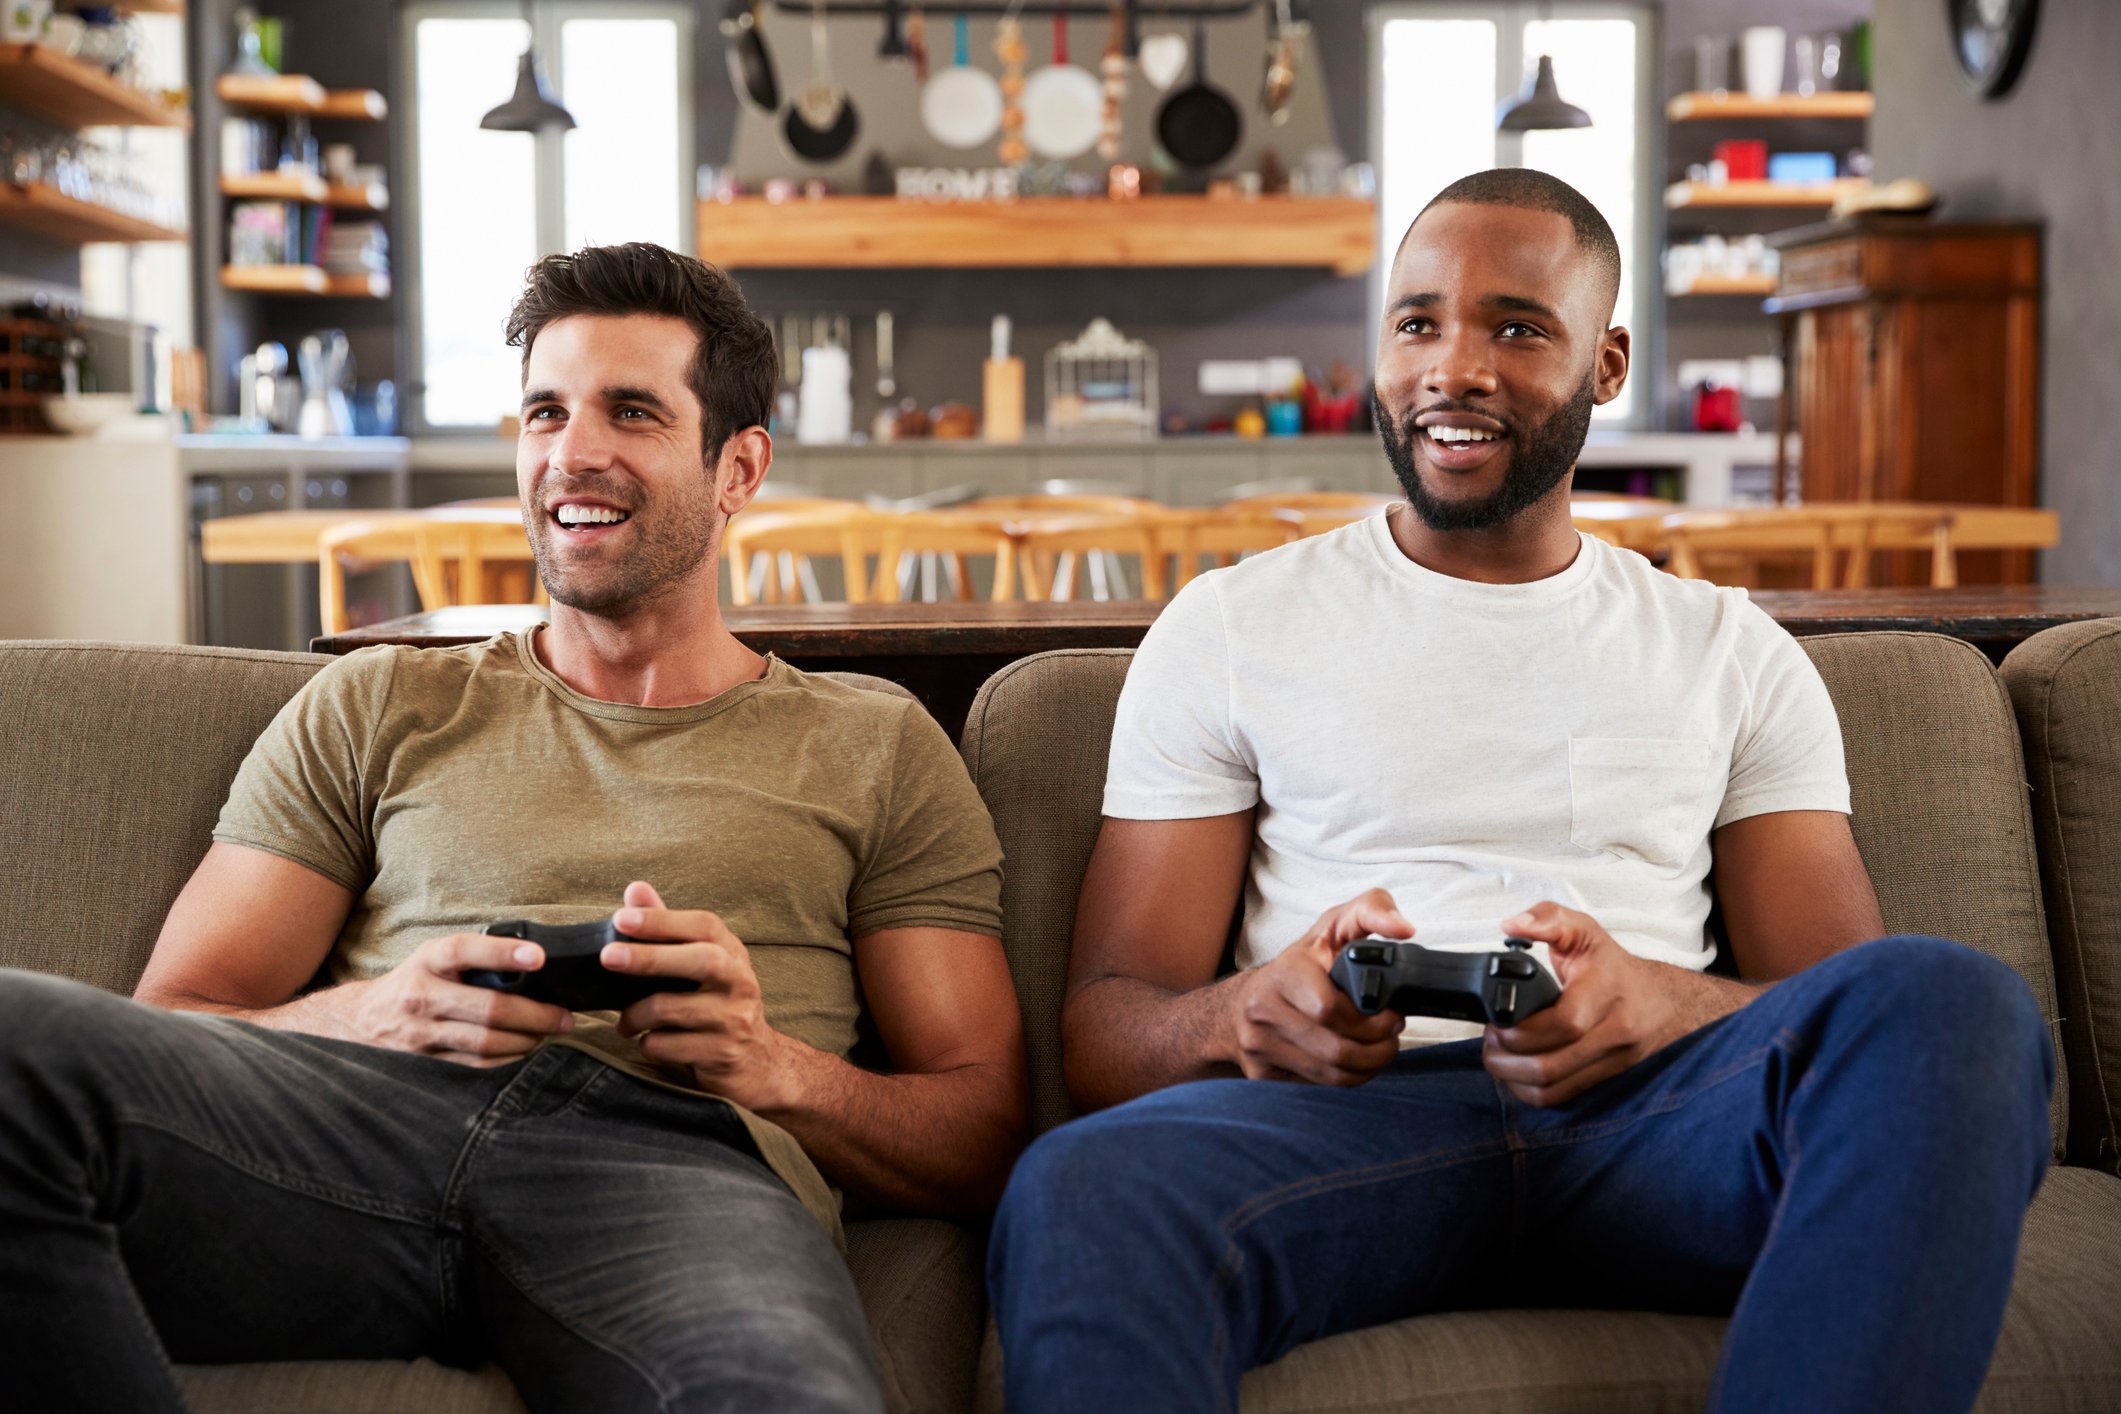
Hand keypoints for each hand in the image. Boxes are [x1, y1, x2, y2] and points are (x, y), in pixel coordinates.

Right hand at [341, 933, 574, 1066]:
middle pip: (488, 1008)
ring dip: (526, 1041)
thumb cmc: (414, 982)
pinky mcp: (426, 1064)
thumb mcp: (434, 958)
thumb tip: (536, 963)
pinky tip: (523, 1051)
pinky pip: (476, 1066)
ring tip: (549, 1033)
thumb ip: (474, 958)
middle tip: (565, 1017)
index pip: (465, 951)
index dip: (502, 953)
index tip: (540, 957)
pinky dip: (507, 1060)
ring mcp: (422, 1035)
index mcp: (427, 961)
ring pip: (485, 1043)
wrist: (360, 1021)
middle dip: (536, 1015)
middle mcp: (421, 996)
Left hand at [606, 882, 803, 1112]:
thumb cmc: (718, 1004)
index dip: (663, 919)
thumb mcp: (703, 964)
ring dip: (636, 1014)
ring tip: (624, 1022)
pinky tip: (648, 1041)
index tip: (622, 918)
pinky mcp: (722, 1053)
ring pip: (673, 1009)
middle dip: (650, 957)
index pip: (704, 925)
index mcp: (733, 953)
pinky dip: (649, 1043)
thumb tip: (635, 890)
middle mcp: (740, 982)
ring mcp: (734, 1019)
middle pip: (701, 960)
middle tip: (608, 957)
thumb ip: (668, 929)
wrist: (758, 1062)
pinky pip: (669, 1046)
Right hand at [1227, 889, 1408, 1085]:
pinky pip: (1318, 1088)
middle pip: (1335, 1049)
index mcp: (1283, 972)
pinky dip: (1344, 1080)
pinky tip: (1352, 1063)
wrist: (1240, 1005)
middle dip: (1377, 1049)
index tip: (1392, 1017)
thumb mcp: (1334, 925)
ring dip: (1367, 1069)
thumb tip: (1404, 928)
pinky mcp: (1262, 1075)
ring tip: (1379, 1051)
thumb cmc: (1299, 965)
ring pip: (1330, 1076)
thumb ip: (1373, 910)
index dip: (1371, 1021)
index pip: (1330, 1009)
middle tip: (1391, 1037)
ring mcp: (1259, 1046)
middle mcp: (1263, 1011)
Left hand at [1482, 901, 1689, 1106]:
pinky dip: (1532, 1092)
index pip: (1564, 1023)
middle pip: (1552, 1064)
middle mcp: (1616, 1031)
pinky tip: (1516, 1074)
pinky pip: (1563, 1098)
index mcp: (1607, 990)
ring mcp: (1614, 1061)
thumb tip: (1512, 924)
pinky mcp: (1608, 1080)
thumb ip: (1547, 918)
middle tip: (1490, 1042)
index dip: (1522, 1031)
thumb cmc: (1615, 968)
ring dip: (1514, 1079)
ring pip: (1554, 1088)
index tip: (1497, 1024)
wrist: (1663, 1003)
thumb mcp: (1584, 931)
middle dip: (1507, 1058)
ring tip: (1497, 1057)